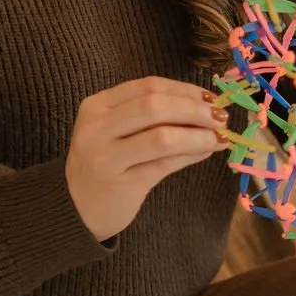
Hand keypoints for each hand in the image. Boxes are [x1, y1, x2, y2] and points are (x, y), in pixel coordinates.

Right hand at [64, 75, 230, 242]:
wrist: (74, 209)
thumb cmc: (103, 162)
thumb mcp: (114, 130)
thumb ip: (150, 116)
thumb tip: (204, 106)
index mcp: (96, 105)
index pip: (147, 86)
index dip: (184, 89)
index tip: (210, 97)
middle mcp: (97, 127)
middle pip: (154, 106)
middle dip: (194, 109)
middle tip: (220, 117)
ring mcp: (107, 157)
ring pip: (163, 137)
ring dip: (198, 135)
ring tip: (220, 137)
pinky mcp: (122, 185)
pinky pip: (165, 164)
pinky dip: (191, 155)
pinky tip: (205, 152)